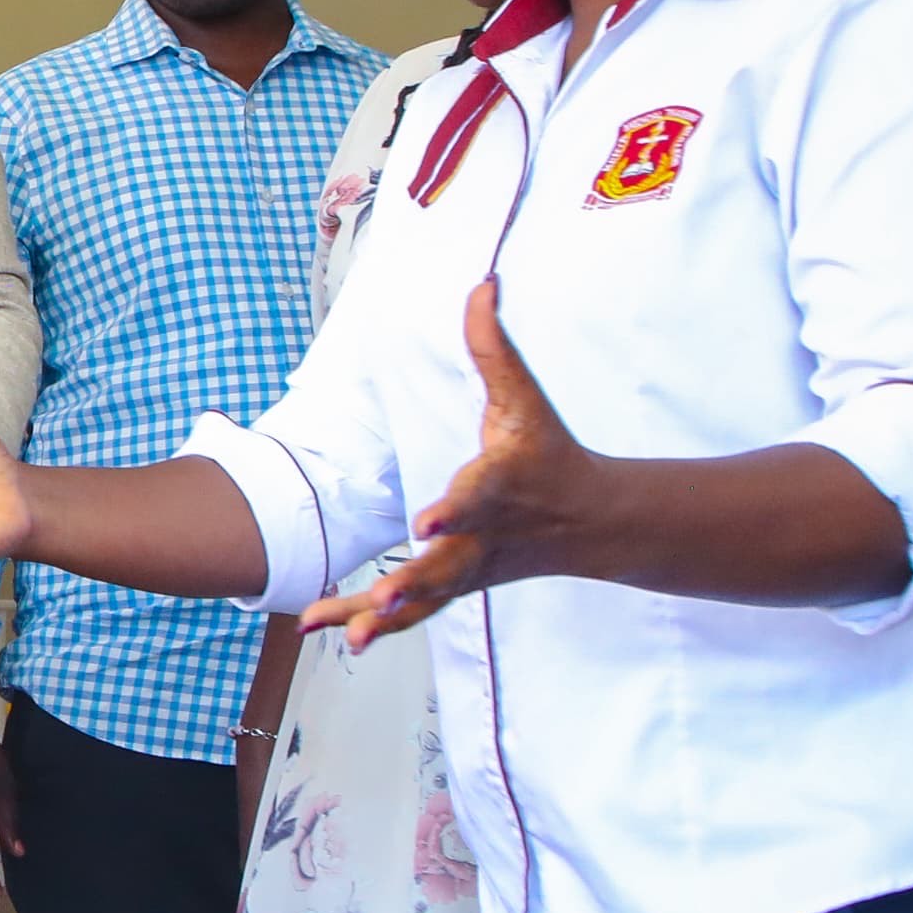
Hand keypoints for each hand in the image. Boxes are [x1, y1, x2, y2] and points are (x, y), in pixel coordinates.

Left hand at [303, 280, 604, 650]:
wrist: (590, 522)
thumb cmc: (549, 452)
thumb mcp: (524, 397)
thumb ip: (493, 344)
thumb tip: (481, 281)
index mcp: (502, 488)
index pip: (478, 498)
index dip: (454, 510)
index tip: (427, 524)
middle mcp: (483, 538)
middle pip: (445, 568)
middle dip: (411, 586)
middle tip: (380, 602)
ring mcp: (469, 570)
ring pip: (422, 601)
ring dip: (378, 618)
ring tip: (332, 631)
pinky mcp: (455, 588)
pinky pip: (410, 613)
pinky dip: (370, 624)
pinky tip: (322, 629)